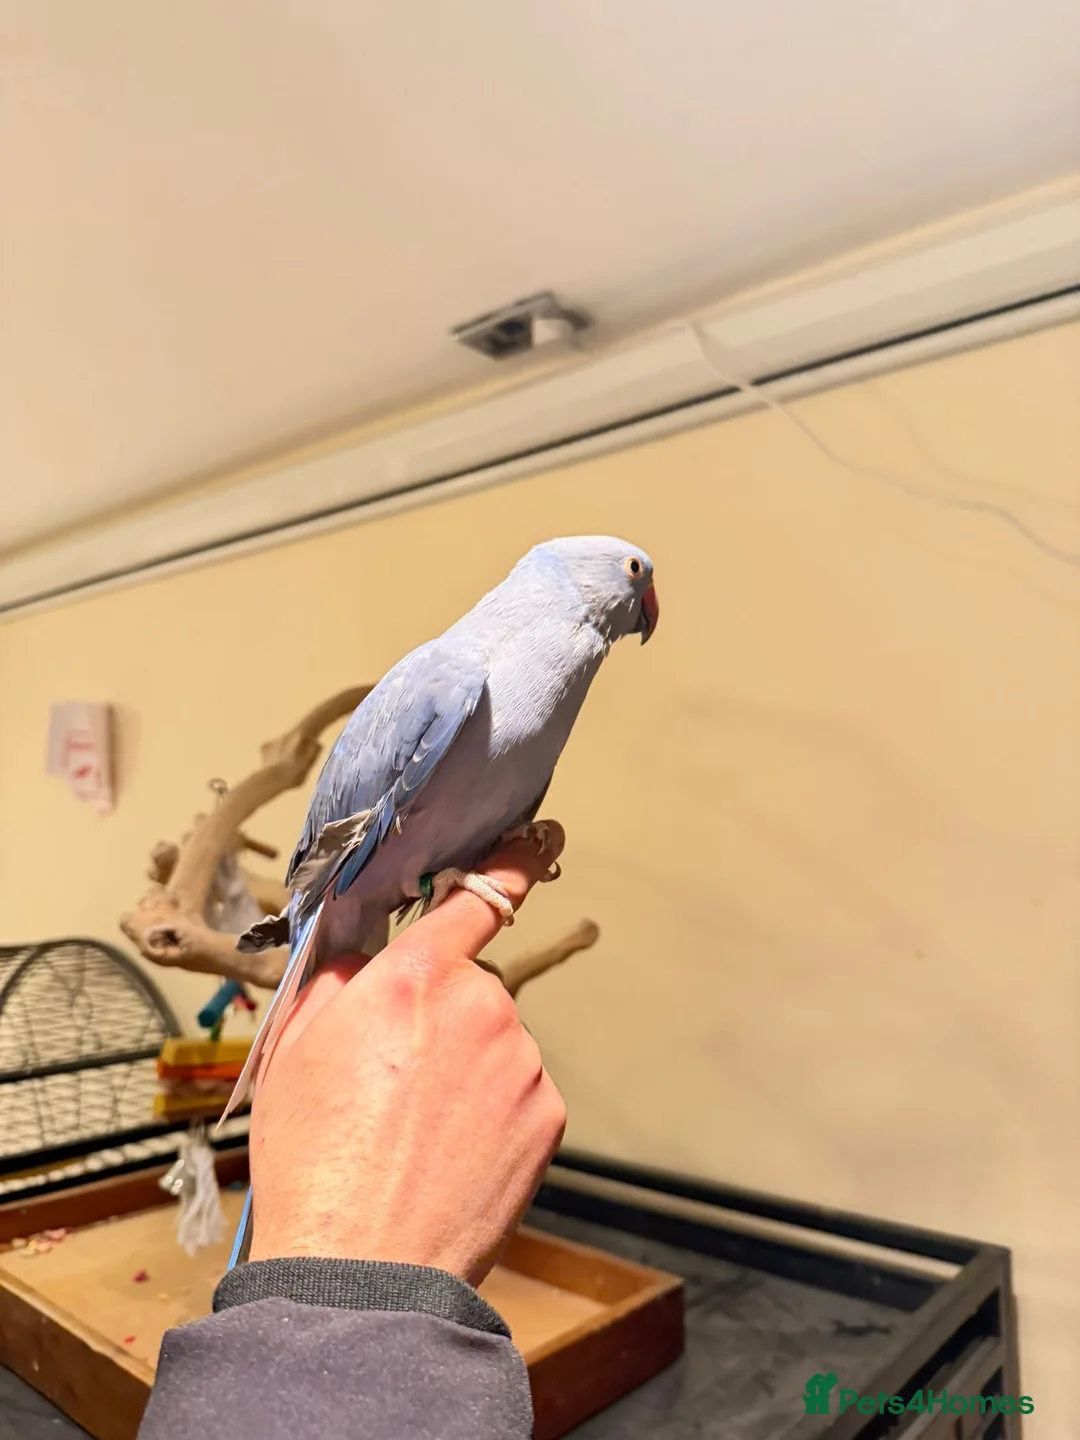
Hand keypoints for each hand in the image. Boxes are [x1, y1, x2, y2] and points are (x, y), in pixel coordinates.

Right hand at [246, 824, 567, 1287]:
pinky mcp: (548, 1113)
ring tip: (417, 1132)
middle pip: (470, 988)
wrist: (360, 1266)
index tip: (537, 839)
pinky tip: (454, 1153)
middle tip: (395, 1081)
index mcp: (411, 977)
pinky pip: (520, 1092)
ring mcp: (521, 1060)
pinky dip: (495, 1113)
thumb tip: (366, 958)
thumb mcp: (292, 1048)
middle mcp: (480, 1004)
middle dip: (441, 1018)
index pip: (474, 898)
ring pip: (496, 1044)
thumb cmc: (313, 1157)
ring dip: (470, 1069)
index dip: (507, 862)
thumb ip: (337, 979)